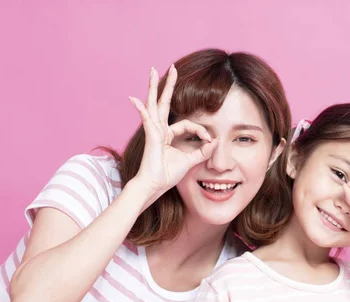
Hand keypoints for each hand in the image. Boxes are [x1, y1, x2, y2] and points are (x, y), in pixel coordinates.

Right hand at [129, 66, 217, 197]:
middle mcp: (159, 129)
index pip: (188, 124)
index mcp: (168, 135)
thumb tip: (215, 141)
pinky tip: (134, 99)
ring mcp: (153, 131)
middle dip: (168, 85)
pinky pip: (147, 120)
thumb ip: (202, 151)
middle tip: (172, 68)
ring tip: (152, 71)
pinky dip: (141, 109)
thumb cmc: (168, 175)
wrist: (154, 186)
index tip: (209, 140)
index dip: (201, 130)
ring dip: (153, 87)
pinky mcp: (150, 136)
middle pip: (164, 103)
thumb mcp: (190, 160)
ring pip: (154, 104)